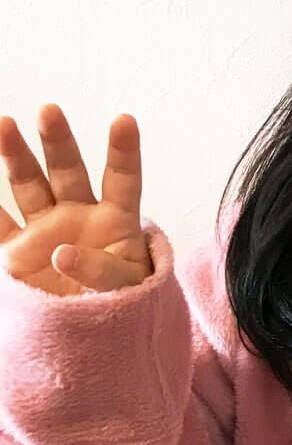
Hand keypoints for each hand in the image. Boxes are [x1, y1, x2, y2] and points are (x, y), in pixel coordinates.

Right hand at [0, 105, 152, 295]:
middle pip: (68, 171)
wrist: (92, 335)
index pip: (122, 179)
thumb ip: (101, 270)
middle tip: (50, 110)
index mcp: (116, 220)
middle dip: (58, 141)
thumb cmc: (124, 305)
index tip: (124, 120)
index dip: (123, 150)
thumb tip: (60, 254)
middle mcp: (78, 216)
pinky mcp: (17, 254)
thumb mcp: (126, 288)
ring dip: (17, 156)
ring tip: (5, 123)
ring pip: (29, 185)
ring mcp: (45, 231)